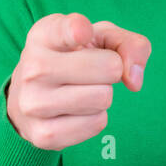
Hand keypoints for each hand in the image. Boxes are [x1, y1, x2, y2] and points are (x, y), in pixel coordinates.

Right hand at [6, 12, 151, 150]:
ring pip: (103, 98)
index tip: (83, 34)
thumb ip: (129, 44)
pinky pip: (97, 124)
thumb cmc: (74, 59)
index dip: (80, 31)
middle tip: (92, 71)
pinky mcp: (43, 134)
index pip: (69, 30)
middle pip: (109, 67)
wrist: (31, 97)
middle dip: (112, 70)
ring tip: (81, 90)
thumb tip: (134, 81)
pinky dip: (96, 118)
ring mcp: (33, 103)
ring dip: (102, 95)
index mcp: (43, 35)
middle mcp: (32, 68)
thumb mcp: (100, 38)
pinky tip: (75, 111)